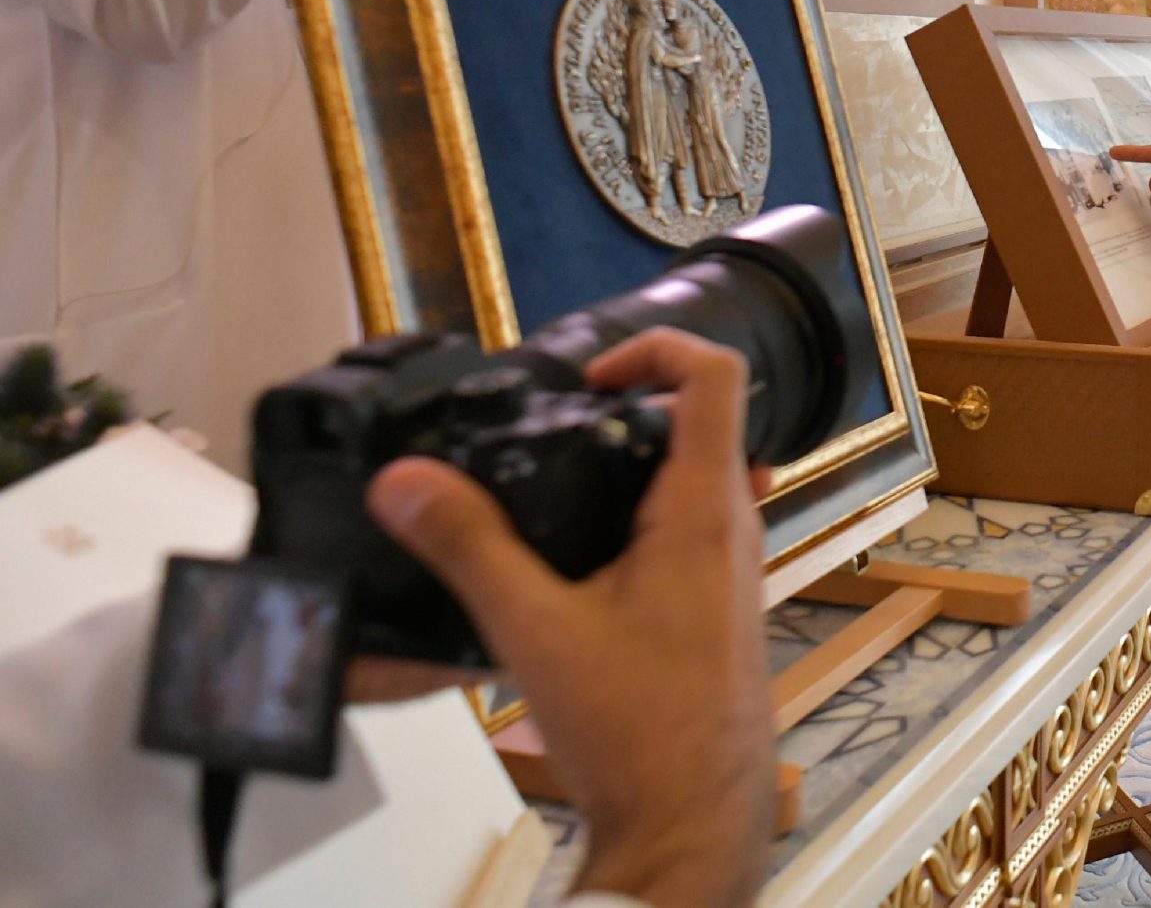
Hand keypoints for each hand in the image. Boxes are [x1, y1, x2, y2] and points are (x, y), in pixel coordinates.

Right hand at [366, 331, 772, 907]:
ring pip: (694, 478)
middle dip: (626, 408)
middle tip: (554, 427)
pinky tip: (576, 560)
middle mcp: (733, 526)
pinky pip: (687, 529)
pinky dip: (638, 517)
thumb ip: (467, 548)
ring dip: (632, 466)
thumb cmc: (641, 730)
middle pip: (700, 421)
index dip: (656, 348)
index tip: (590, 377)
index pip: (716, 375)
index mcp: (704, 510)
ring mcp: (732, 566)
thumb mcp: (534, 630)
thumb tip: (406, 482)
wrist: (692, 815)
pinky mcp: (718, 603)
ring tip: (552, 486)